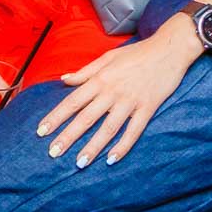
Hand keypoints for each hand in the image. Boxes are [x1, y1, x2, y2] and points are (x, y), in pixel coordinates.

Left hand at [36, 18, 201, 168]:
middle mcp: (112, 91)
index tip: (42, 131)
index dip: (56, 116)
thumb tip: (63, 79)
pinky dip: (123, 146)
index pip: (73, 101)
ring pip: (108, 128)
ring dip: (93, 147)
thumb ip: (85, 70)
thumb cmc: (138, 52)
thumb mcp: (108, 56)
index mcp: (100, 78)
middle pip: (86, 117)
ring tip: (80, 163)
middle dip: (68, 136)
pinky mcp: (147, 108)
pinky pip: (133, 131)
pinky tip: (112, 159)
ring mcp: (130, 101)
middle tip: (53, 153)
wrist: (170, 48)